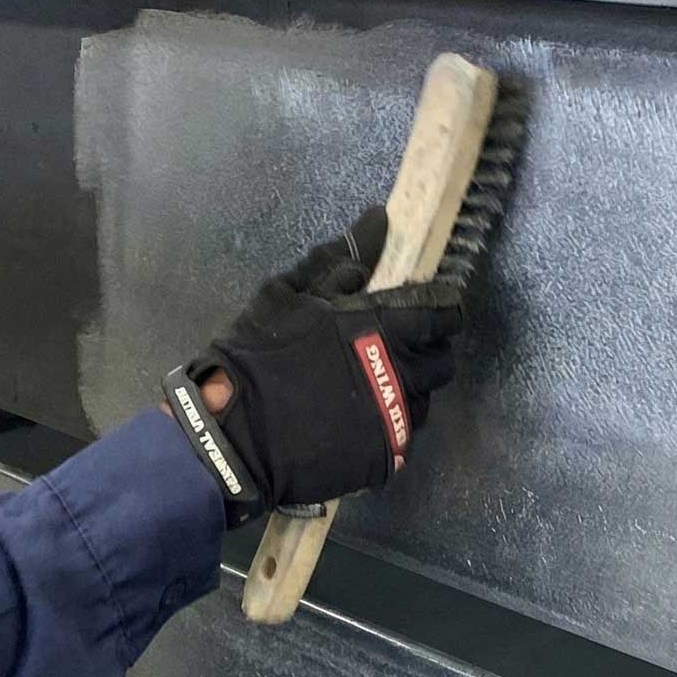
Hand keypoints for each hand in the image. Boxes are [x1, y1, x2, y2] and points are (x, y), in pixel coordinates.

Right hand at [165, 206, 462, 524]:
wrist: (232, 435)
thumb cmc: (257, 356)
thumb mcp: (290, 294)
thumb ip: (338, 258)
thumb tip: (379, 219)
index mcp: (385, 328)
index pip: (444, 315)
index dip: (442, 310)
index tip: (429, 311)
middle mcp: (402, 374)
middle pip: (441, 362)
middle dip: (426, 352)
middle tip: (392, 349)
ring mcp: (395, 420)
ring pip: (424, 401)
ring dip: (407, 389)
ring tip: (369, 386)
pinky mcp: (385, 456)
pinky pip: (401, 437)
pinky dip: (385, 425)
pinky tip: (354, 419)